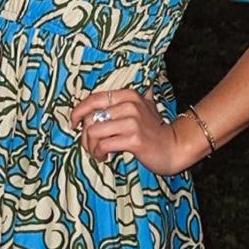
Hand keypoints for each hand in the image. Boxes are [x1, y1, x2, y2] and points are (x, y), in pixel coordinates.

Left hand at [71, 88, 206, 174]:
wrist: (175, 147)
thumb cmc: (155, 129)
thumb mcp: (145, 106)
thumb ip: (130, 97)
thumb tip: (117, 90)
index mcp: (128, 95)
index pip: (94, 99)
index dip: (78, 111)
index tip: (73, 124)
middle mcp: (130, 105)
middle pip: (90, 117)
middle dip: (84, 135)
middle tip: (89, 145)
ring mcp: (132, 122)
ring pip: (93, 132)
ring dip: (90, 147)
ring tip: (97, 153)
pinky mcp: (133, 140)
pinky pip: (103, 145)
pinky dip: (99, 154)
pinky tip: (105, 158)